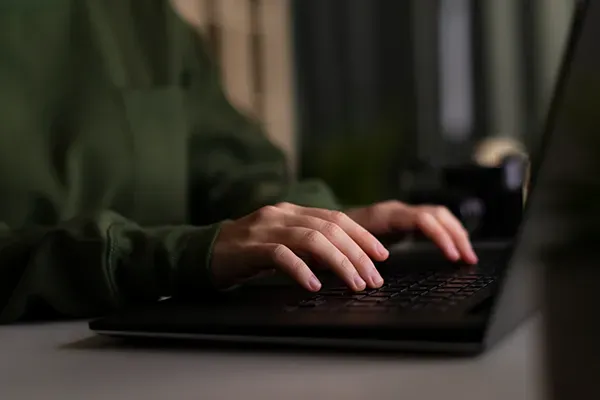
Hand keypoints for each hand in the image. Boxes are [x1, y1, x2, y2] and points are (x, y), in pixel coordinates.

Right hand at [211, 202, 389, 292]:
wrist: (204, 251)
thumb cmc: (248, 251)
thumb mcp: (283, 242)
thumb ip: (310, 245)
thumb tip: (347, 262)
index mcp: (292, 211)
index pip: (336, 217)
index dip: (362, 235)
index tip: (382, 255)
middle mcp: (282, 215)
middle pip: (329, 228)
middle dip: (357, 254)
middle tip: (373, 278)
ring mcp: (265, 229)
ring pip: (311, 240)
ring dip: (339, 263)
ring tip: (354, 284)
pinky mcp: (249, 248)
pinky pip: (281, 256)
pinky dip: (301, 270)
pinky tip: (314, 285)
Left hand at [345, 200, 477, 263]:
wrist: (322, 227)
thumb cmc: (332, 239)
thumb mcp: (343, 248)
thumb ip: (359, 255)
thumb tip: (374, 271)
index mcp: (383, 214)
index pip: (422, 219)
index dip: (440, 236)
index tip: (452, 256)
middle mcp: (395, 210)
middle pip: (437, 215)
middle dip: (456, 235)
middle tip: (468, 258)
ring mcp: (400, 213)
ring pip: (438, 216)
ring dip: (455, 233)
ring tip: (467, 256)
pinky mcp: (402, 221)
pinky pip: (432, 222)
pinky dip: (446, 234)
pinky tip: (453, 249)